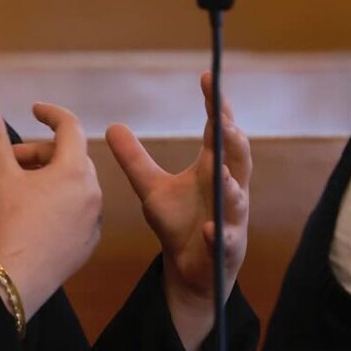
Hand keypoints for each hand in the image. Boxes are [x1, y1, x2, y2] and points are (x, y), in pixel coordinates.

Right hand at [0, 99, 101, 318]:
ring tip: (23, 191)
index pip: (70, 127)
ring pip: (76, 185)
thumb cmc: (8, 220)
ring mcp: (95, 218)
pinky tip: (37, 217)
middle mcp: (93, 191)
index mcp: (73, 170)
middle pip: (70, 157)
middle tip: (13, 164)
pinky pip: (79, 211)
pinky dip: (62, 205)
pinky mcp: (90, 241)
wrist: (16, 275)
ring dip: (52, 179)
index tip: (34, 111)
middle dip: (42, 154)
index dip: (51, 114)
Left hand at [105, 71, 250, 350]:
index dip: (215, 106)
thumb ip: (135, 159)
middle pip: (237, 158)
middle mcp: (228, 188)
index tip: (208, 79)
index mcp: (212, 169)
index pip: (217, 132)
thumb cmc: (178, 223)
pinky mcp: (225, 248)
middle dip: (233, 139)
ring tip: (219, 170)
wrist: (189, 270)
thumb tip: (113, 126)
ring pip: (237, 198)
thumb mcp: (151, 188)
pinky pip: (224, 239)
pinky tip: (208, 228)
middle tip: (224, 120)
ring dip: (231, 185)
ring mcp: (229, 218)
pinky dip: (217, 233)